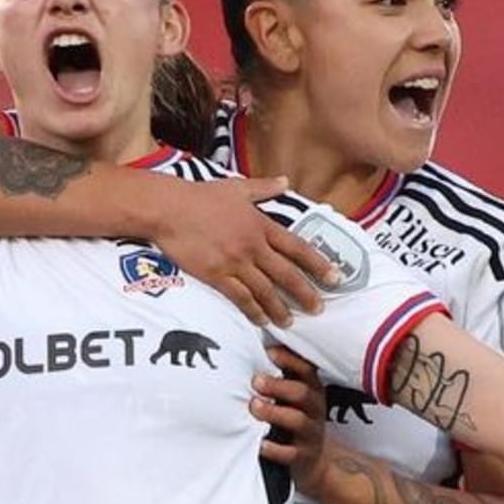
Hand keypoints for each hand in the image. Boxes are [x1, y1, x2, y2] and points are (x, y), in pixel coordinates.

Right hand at [152, 176, 338, 326]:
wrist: (169, 209)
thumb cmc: (201, 196)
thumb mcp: (236, 188)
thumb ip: (264, 188)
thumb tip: (285, 181)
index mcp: (260, 225)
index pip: (297, 248)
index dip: (318, 264)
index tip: (334, 277)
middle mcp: (252, 246)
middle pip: (286, 274)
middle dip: (305, 293)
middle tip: (319, 308)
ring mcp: (234, 262)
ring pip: (265, 291)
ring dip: (280, 309)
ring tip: (290, 322)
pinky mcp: (216, 275)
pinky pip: (239, 298)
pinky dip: (253, 311)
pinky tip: (261, 320)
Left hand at [250, 346, 329, 496]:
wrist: (313, 462)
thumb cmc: (293, 419)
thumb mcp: (292, 397)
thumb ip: (278, 377)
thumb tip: (248, 350)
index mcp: (311, 389)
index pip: (306, 369)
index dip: (289, 359)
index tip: (269, 352)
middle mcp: (314, 408)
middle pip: (302, 392)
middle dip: (278, 386)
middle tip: (255, 381)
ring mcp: (310, 433)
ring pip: (298, 420)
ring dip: (274, 412)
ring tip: (254, 406)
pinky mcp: (304, 457)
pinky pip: (291, 453)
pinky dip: (274, 449)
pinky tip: (260, 443)